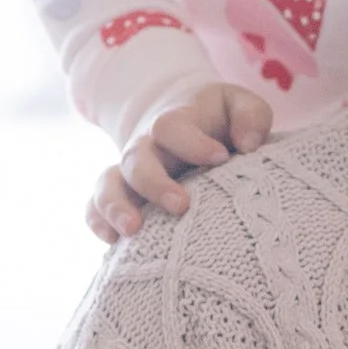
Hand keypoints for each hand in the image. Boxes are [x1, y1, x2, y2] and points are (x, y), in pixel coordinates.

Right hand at [88, 82, 274, 241]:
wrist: (187, 121)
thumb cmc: (221, 119)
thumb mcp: (240, 106)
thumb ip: (251, 116)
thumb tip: (249, 143)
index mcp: (176, 121)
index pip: (170, 127)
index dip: (192, 143)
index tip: (221, 158)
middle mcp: (147, 146)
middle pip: (136, 160)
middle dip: (155, 184)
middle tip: (181, 206)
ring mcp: (130, 171)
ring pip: (109, 183)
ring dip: (116, 206)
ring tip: (133, 230)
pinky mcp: (123, 194)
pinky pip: (96, 205)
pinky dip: (98, 221)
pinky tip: (112, 242)